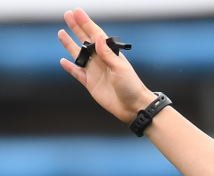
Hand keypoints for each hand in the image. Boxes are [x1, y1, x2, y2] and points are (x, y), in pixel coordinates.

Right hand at [58, 8, 156, 122]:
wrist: (133, 107)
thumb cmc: (131, 86)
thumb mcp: (120, 68)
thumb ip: (107, 54)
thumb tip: (97, 37)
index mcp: (110, 55)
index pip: (96, 35)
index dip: (86, 23)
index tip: (77, 12)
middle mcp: (101, 61)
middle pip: (85, 41)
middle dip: (76, 28)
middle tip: (68, 15)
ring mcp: (95, 72)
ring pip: (78, 55)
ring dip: (70, 44)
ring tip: (61, 33)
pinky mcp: (90, 84)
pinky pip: (77, 73)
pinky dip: (70, 67)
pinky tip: (63, 61)